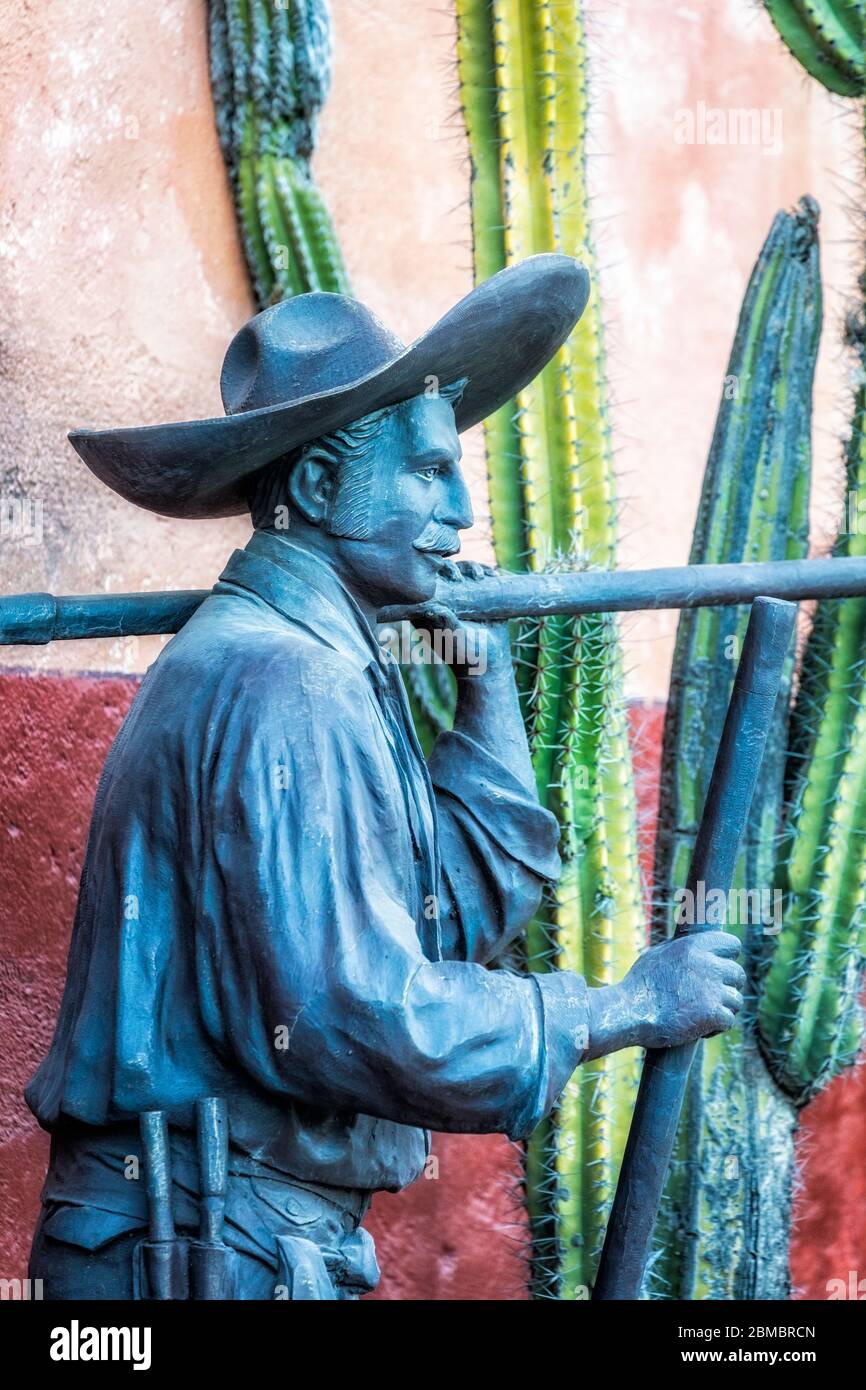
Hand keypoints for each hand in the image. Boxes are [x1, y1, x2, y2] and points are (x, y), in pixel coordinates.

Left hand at [411, 560, 511, 680]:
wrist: (490, 665)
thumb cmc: (467, 656)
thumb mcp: (454, 640)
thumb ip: (444, 625)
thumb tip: (432, 609)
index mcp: (429, 610)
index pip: (423, 584)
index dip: (429, 574)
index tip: (445, 578)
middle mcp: (445, 601)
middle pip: (443, 573)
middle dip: (451, 568)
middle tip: (459, 576)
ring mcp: (463, 597)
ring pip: (463, 571)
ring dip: (470, 567)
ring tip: (480, 575)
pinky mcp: (480, 596)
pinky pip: (482, 577)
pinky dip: (487, 572)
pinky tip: (493, 575)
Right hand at [586, 931, 745, 1057]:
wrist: (630, 1012)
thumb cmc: (639, 984)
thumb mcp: (658, 955)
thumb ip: (681, 950)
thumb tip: (693, 946)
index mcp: (695, 946)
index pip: (732, 944)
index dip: (727, 958)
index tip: (719, 969)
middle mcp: (708, 964)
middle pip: (738, 974)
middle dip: (727, 986)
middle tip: (710, 997)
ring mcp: (713, 989)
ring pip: (736, 1000)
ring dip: (723, 1009)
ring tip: (702, 1015)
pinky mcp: (714, 1014)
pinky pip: (729, 1020)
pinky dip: (716, 1028)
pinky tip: (700, 1030)